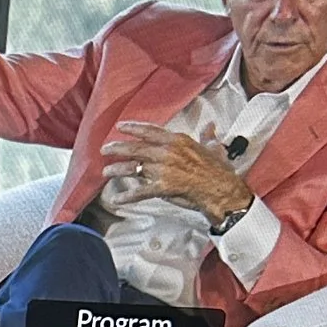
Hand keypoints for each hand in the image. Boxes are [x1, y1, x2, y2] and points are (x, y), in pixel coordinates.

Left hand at [104, 120, 246, 224]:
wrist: (221, 189)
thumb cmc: (219, 170)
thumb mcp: (214, 148)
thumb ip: (207, 136)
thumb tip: (210, 127)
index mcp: (177, 141)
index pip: (150, 131)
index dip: (133, 128)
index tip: (120, 127)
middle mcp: (167, 152)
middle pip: (136, 148)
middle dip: (118, 148)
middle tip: (105, 149)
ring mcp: (163, 169)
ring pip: (133, 167)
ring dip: (117, 169)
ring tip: (106, 171)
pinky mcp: (162, 187)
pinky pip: (139, 192)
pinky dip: (126, 196)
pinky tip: (116, 199)